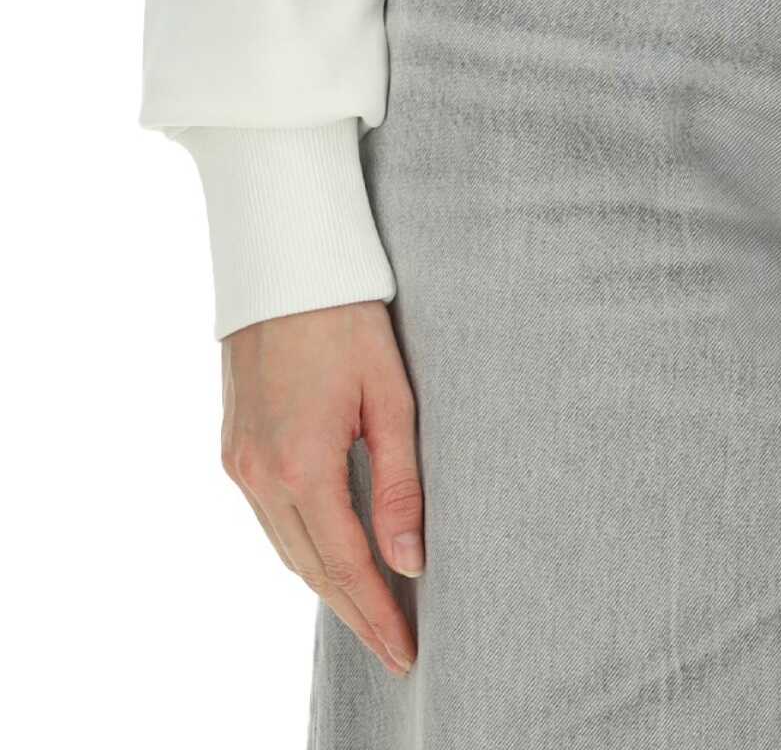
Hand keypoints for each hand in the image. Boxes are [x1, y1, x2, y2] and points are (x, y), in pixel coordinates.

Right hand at [219, 300, 422, 678]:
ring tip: (369, 614)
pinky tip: (329, 556)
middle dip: (355, 613)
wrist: (284, 264)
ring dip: (327, 584)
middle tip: (394, 650)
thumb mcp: (390, 396)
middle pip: (313, 568)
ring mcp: (239, 464)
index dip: (377, 614)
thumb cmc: (348, 319)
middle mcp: (261, 475)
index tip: (405, 653)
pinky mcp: (233, 448)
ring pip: (287, 548)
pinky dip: (302, 547)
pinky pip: (269, 519)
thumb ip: (400, 485)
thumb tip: (411, 562)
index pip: (348, 565)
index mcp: (303, 465)